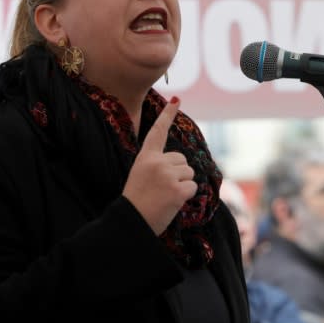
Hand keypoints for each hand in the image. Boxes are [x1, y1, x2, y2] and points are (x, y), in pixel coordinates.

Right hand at [123, 97, 196, 234]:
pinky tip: (171, 202)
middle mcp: (157, 162)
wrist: (131, 222)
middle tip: (161, 189)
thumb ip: (157, 165)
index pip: (157, 132)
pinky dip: (186, 196)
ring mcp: (167, 175)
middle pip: (182, 160)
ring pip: (189, 173)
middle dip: (178, 174)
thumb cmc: (136, 202)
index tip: (176, 100)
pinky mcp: (178, 189)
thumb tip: (180, 163)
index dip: (167, 115)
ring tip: (165, 196)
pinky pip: (192, 187)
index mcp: (145, 157)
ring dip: (182, 185)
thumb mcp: (140, 175)